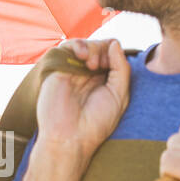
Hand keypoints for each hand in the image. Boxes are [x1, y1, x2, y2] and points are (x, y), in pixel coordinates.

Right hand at [37, 38, 129, 162]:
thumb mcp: (119, 95)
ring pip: (86, 45)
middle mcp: (88, 75)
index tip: (114, 69)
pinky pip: (67, 46)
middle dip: (105, 51)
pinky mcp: (57, 69)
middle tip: (101, 66)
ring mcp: (72, 71)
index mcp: (103, 81)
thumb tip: (114, 44)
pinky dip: (78, 45)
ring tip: (92, 64)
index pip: (112, 56)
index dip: (116, 55)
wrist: (69, 136)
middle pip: (100, 47)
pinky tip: (83, 56)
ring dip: (93, 48)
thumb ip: (121, 68)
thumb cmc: (96, 123)